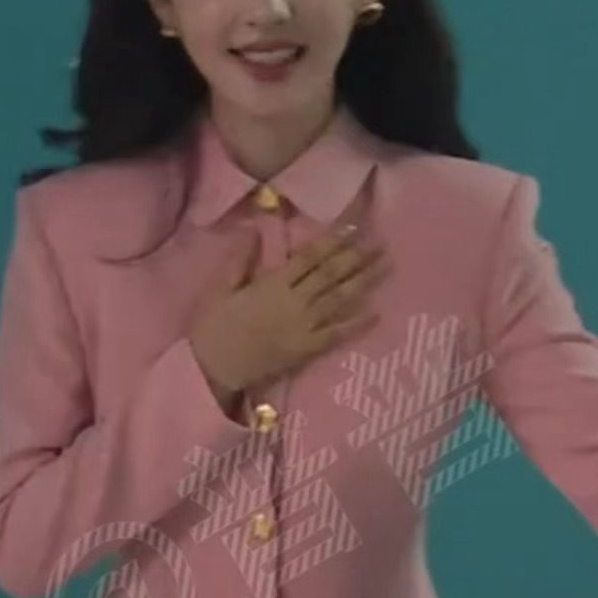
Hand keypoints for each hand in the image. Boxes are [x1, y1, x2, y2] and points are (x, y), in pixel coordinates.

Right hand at [189, 224, 388, 406]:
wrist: (213, 369)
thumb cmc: (213, 327)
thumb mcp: (220, 287)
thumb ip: (240, 258)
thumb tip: (254, 228)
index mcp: (274, 284)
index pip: (310, 257)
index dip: (333, 241)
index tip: (354, 228)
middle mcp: (295, 302)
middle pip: (331, 274)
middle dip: (356, 258)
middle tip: (380, 244)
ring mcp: (303, 326)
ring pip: (339, 300)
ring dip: (364, 282)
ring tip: (385, 267)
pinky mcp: (306, 349)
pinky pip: (336, 334)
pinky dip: (357, 324)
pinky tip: (377, 313)